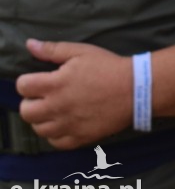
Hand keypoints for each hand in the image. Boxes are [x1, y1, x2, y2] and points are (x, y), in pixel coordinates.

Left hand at [16, 39, 132, 149]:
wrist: (137, 88)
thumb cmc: (109, 67)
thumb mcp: (82, 52)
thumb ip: (53, 50)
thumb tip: (30, 45)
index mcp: (55, 84)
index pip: (23, 87)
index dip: (29, 82)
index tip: (39, 80)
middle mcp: (57, 107)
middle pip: (26, 111)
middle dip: (32, 102)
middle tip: (46, 96)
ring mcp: (68, 125)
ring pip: (39, 129)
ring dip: (43, 119)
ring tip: (56, 110)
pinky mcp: (80, 137)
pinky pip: (57, 143)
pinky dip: (56, 135)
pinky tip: (65, 124)